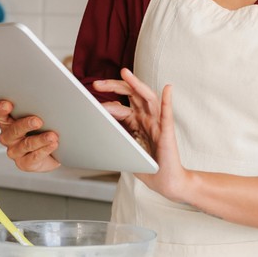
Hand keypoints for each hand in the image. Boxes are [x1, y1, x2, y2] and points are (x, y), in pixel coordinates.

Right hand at [0, 100, 59, 171]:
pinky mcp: (24, 163)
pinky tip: (53, 145)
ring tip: (52, 136)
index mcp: (8, 121)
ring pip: (25, 144)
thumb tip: (49, 94)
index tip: (8, 104)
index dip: (0, 109)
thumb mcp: (40, 115)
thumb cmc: (44, 128)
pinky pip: (33, 157)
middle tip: (37, 121)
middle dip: (25, 124)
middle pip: (12, 130)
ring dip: (40, 139)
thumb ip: (37, 106)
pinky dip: (44, 150)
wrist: (54, 152)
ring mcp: (15, 151)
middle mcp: (8, 136)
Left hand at [93, 68, 190, 201]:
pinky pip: (167, 114)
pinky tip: (167, 89)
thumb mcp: (126, 149)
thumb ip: (116, 138)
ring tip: (125, 73)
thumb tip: (96, 132)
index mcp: (137, 122)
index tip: (90, 100)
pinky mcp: (167, 132)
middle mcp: (147, 119)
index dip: (106, 102)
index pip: (121, 105)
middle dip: (115, 86)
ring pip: (147, 98)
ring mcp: (158, 123)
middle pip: (132, 95)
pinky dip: (167, 100)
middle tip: (98, 83)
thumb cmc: (149, 167)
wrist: (167, 182)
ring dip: (136, 85)